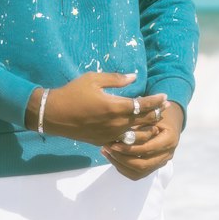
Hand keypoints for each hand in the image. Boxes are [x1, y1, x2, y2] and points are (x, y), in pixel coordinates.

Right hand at [27, 71, 168, 148]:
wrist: (54, 114)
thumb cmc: (73, 93)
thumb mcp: (93, 79)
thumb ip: (116, 79)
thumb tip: (133, 77)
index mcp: (115, 106)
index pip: (143, 105)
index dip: (155, 101)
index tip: (164, 97)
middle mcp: (116, 123)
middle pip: (143, 120)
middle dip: (156, 113)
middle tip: (164, 108)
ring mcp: (110, 135)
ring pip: (137, 135)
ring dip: (148, 128)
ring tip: (155, 123)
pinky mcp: (103, 141)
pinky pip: (124, 142)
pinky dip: (133, 139)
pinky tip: (137, 135)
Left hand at [101, 100, 183, 181]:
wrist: (168, 119)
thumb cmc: (158, 113)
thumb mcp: (150, 114)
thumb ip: (139, 124)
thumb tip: (120, 133)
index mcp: (169, 140)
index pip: (147, 149)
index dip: (130, 148)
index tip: (114, 144)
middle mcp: (167, 154)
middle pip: (143, 165)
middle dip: (123, 159)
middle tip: (108, 148)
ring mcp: (160, 162)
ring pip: (139, 172)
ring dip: (120, 164)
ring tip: (107, 152)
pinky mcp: (152, 167)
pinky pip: (137, 174)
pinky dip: (123, 168)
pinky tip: (112, 157)